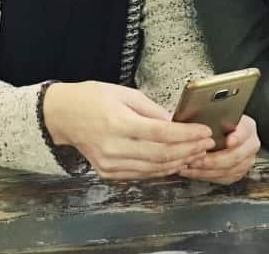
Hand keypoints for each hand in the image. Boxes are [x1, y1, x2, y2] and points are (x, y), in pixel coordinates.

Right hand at [43, 82, 214, 180]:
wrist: (62, 115)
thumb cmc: (93, 98)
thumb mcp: (125, 93)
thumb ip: (152, 110)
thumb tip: (175, 122)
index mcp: (119, 122)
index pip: (162, 133)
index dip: (187, 134)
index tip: (205, 131)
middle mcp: (114, 146)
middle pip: (161, 154)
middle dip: (189, 150)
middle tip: (206, 144)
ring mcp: (110, 163)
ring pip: (153, 169)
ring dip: (179, 162)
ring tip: (196, 154)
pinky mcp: (108, 172)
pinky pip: (141, 174)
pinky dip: (161, 170)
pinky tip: (175, 162)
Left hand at [179, 115, 259, 184]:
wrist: (223, 132)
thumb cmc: (217, 123)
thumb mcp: (215, 116)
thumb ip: (210, 120)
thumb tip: (196, 125)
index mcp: (247, 127)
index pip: (244, 132)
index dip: (237, 138)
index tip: (228, 141)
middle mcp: (250, 145)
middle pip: (235, 156)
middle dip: (212, 160)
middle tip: (195, 159)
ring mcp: (247, 160)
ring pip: (229, 170)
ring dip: (206, 171)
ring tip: (189, 167)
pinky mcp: (239, 172)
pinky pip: (224, 178)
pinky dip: (207, 176)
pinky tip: (194, 172)